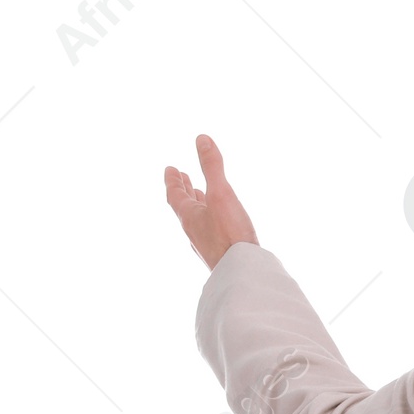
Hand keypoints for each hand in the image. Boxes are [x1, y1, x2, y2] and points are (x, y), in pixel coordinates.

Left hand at [163, 134, 257, 268]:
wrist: (243, 274)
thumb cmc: (229, 235)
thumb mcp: (220, 194)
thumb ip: (211, 167)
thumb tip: (201, 139)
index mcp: (189, 217)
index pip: (174, 195)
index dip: (172, 181)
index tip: (170, 169)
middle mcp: (194, 231)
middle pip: (184, 207)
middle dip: (184, 190)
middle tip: (182, 178)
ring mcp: (207, 245)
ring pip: (198, 220)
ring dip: (197, 204)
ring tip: (199, 196)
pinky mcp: (220, 254)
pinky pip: (210, 231)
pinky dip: (210, 219)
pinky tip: (218, 224)